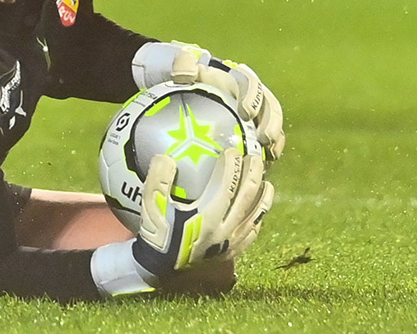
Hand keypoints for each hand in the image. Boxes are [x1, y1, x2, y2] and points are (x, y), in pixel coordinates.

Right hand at [131, 146, 272, 277]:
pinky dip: (258, 216)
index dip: (232, 166)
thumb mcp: (151, 205)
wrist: (160, 266)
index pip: (227, 186)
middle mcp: (223, 231)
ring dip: (263, 195)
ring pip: (255, 215)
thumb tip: (166, 157)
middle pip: (247, 197)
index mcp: (205, 219)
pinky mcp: (232, 252)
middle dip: (253, 173)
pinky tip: (260, 206)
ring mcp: (230, 243)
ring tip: (265, 179)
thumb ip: (158, 180)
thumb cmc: (156, 233)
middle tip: (254, 157)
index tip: (232, 150)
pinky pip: (253, 232)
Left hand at [168, 47, 285, 162]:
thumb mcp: (183, 71)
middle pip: (271, 110)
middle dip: (272, 123)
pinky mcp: (252, 143)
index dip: (253, 96)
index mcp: (239, 83)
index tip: (245, 111)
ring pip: (274, 130)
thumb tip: (185, 75)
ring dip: (275, 142)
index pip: (252, 85)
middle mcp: (253, 101)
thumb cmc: (187, 86)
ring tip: (269, 156)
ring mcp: (256, 122)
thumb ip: (183, 65)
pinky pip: (265, 151)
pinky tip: (260, 171)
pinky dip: (266, 159)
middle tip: (264, 138)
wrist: (186, 102)